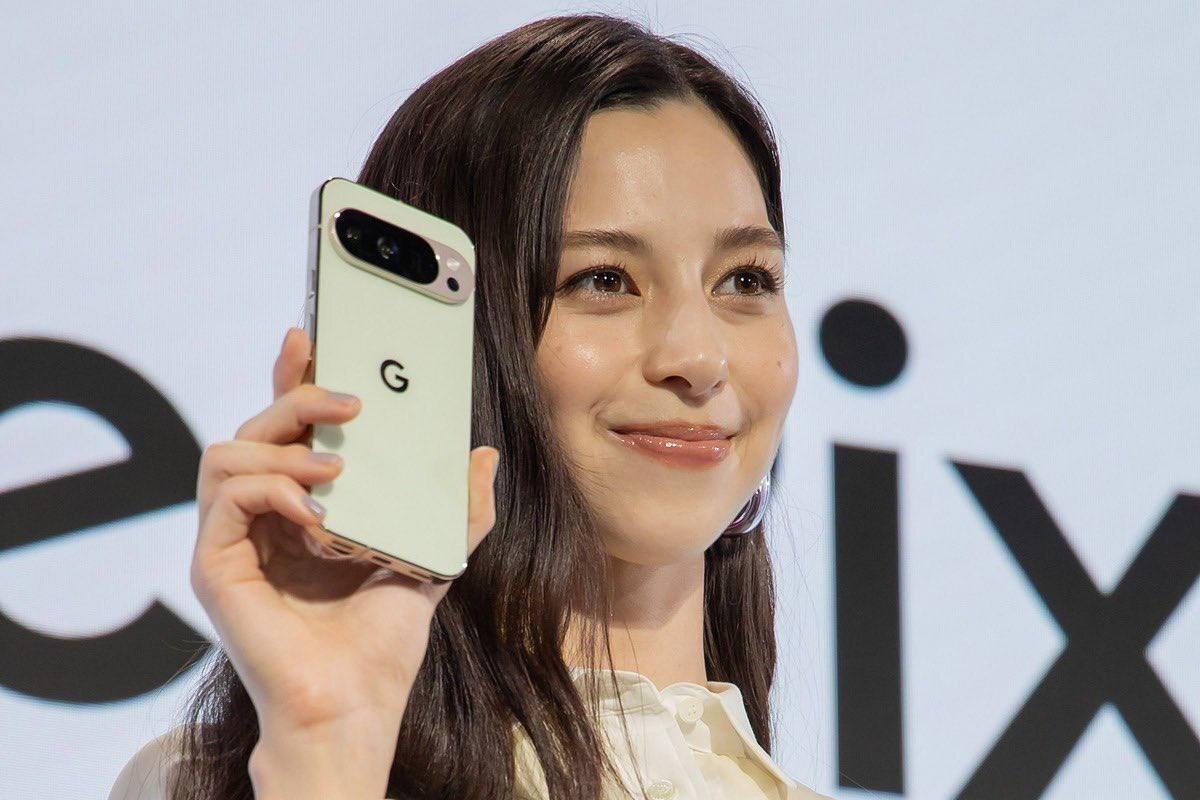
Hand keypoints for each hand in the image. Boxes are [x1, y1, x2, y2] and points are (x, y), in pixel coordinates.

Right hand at [189, 327, 497, 796]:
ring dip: (285, 447)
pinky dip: (270, 489)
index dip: (292, 378)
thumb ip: (460, 509)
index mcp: (301, 507)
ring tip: (336, 468)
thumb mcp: (434, 558)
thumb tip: (484, 455)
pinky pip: (225, 498)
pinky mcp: (214, 566)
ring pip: (226, 453)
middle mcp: (261, 517)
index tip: (312, 338)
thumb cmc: (384, 637)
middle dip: (297, 397)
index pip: (286, 429)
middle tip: (350, 399)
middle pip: (255, 428)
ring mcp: (233, 541)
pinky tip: (314, 511)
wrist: (357, 701)